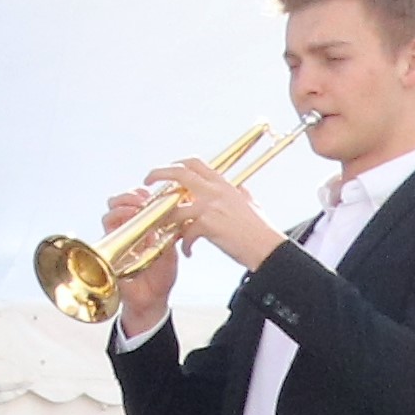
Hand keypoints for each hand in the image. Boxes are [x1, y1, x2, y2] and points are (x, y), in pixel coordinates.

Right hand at [96, 189, 179, 338]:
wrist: (150, 300)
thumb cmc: (160, 279)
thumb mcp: (170, 253)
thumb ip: (168, 235)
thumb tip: (169, 216)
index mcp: (144, 228)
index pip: (137, 203)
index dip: (141, 195)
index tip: (152, 194)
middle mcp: (128, 230)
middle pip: (120, 202)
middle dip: (129, 196)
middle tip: (142, 199)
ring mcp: (118, 238)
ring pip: (111, 211)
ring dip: (123, 205)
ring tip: (136, 207)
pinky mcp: (109, 246)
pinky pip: (106, 228)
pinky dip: (115, 219)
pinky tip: (128, 220)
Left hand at [147, 155, 287, 271]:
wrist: (268, 248)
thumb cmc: (260, 230)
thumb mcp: (250, 202)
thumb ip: (239, 193)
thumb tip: (235, 188)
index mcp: (223, 184)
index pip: (195, 163)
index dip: (176, 163)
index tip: (166, 170)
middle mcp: (215, 191)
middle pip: (179, 173)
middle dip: (158, 174)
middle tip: (147, 182)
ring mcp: (210, 207)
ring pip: (175, 206)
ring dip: (165, 218)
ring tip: (163, 227)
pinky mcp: (208, 225)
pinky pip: (186, 232)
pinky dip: (185, 244)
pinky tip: (189, 251)